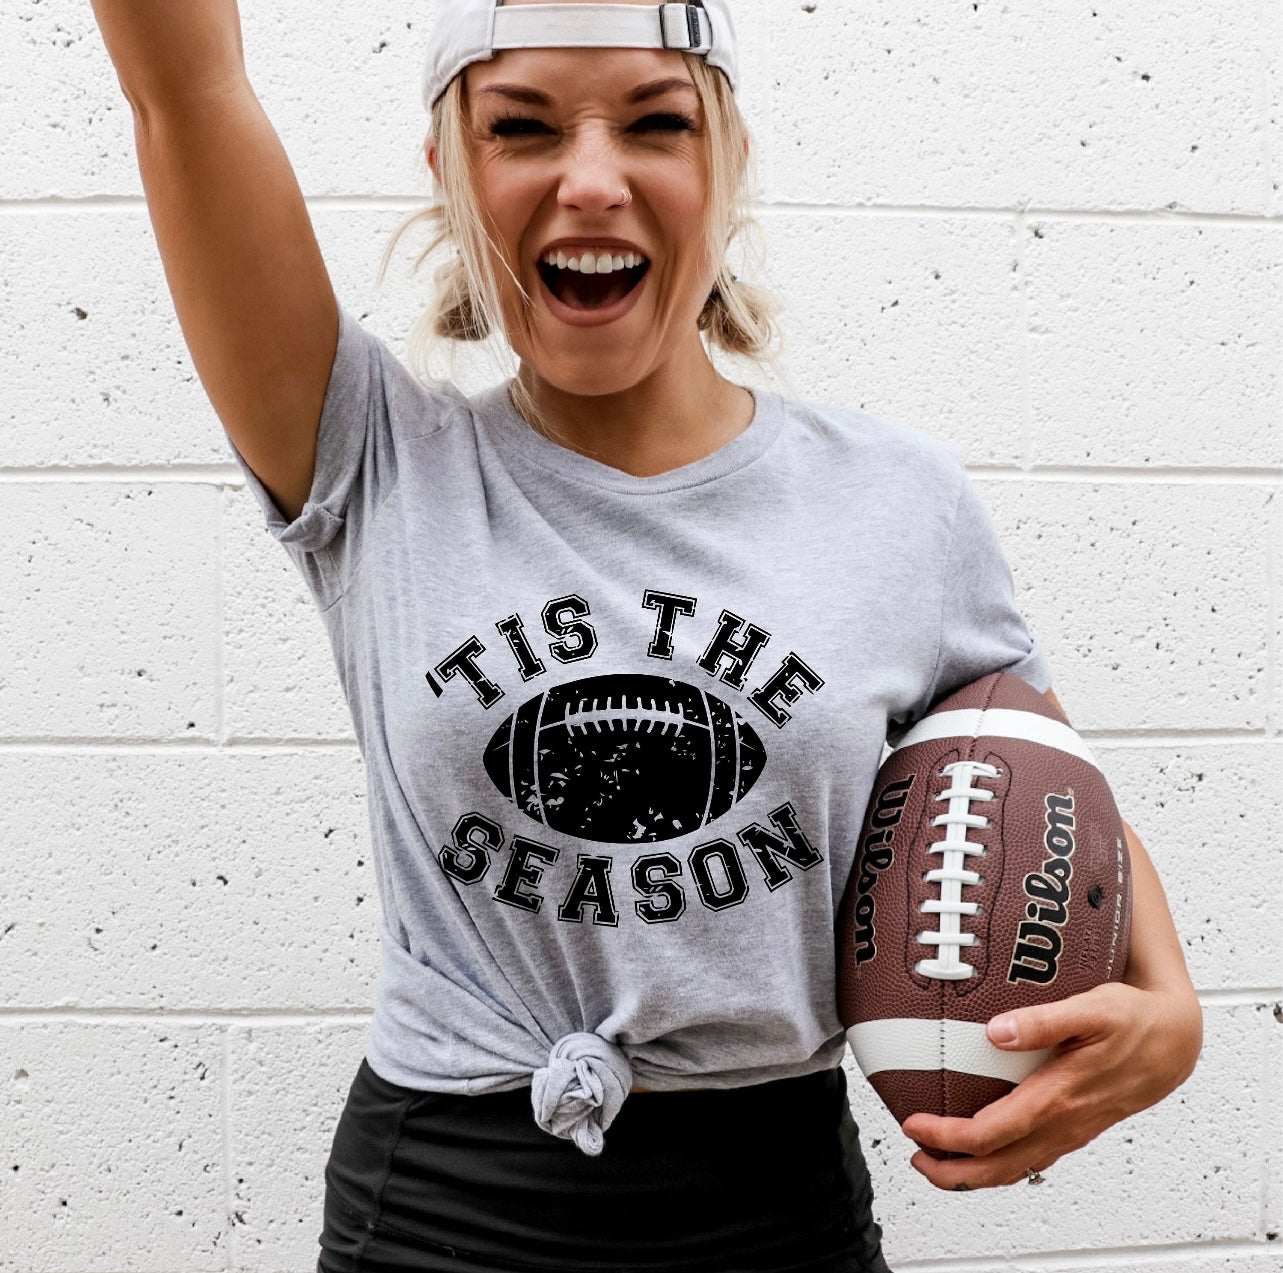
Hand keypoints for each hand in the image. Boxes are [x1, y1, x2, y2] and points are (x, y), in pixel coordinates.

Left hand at [900, 979, 1202, 1190]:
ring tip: (935, 1160)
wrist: (1176, 1041)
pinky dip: (1000, 1163)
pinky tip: (982, 1148)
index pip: (992, 1132)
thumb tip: (996, 1031)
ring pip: (1016, 1168)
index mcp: (1059, 1097)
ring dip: (973, 1173)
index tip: (914, 1124)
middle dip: (951, 1171)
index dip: (948, 1135)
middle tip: (914, 1156)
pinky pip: (1032, 1158)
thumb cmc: (1132, 1021)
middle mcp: (1064, 1124)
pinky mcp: (1076, 1130)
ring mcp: (1071, 1132)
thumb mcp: (1090, 1009)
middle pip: (998, 1166)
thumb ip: (1042, 1020)